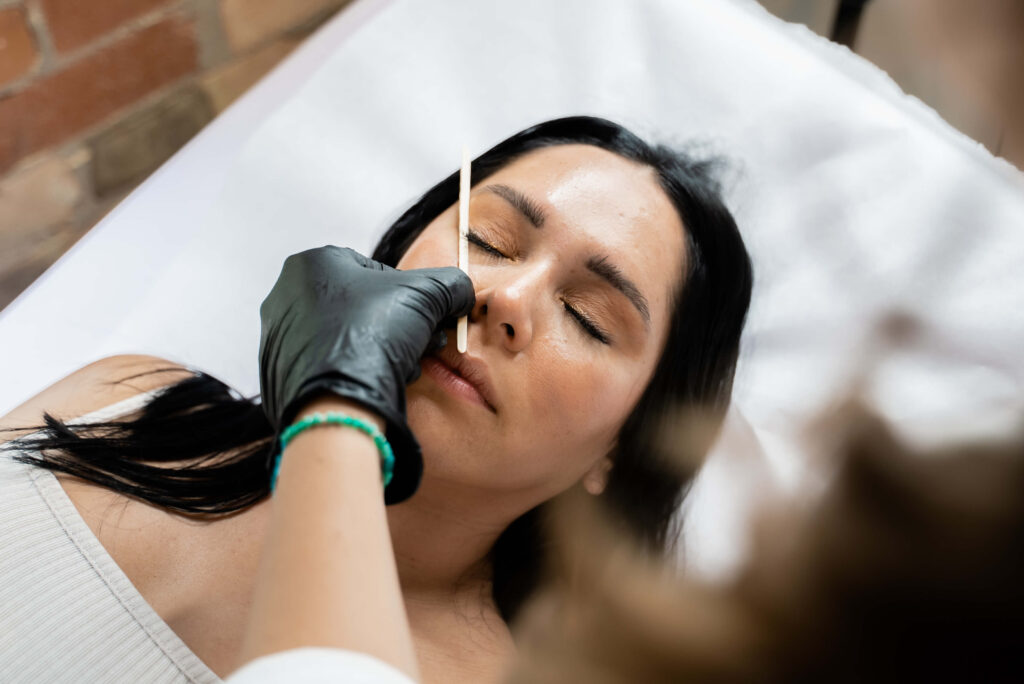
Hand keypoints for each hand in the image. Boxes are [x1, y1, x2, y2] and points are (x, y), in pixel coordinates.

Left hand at [259, 246, 473, 503]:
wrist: (338, 400)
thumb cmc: (373, 335)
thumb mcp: (429, 294)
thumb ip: (451, 284)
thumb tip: (462, 293)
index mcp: (313, 262)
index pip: (378, 273)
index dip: (412, 298)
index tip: (427, 322)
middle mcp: (286, 293)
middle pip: (363, 305)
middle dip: (397, 327)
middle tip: (418, 345)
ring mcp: (279, 335)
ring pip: (348, 336)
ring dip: (381, 350)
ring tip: (400, 368)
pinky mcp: (280, 371)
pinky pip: (330, 363)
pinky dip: (354, 371)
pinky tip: (373, 383)